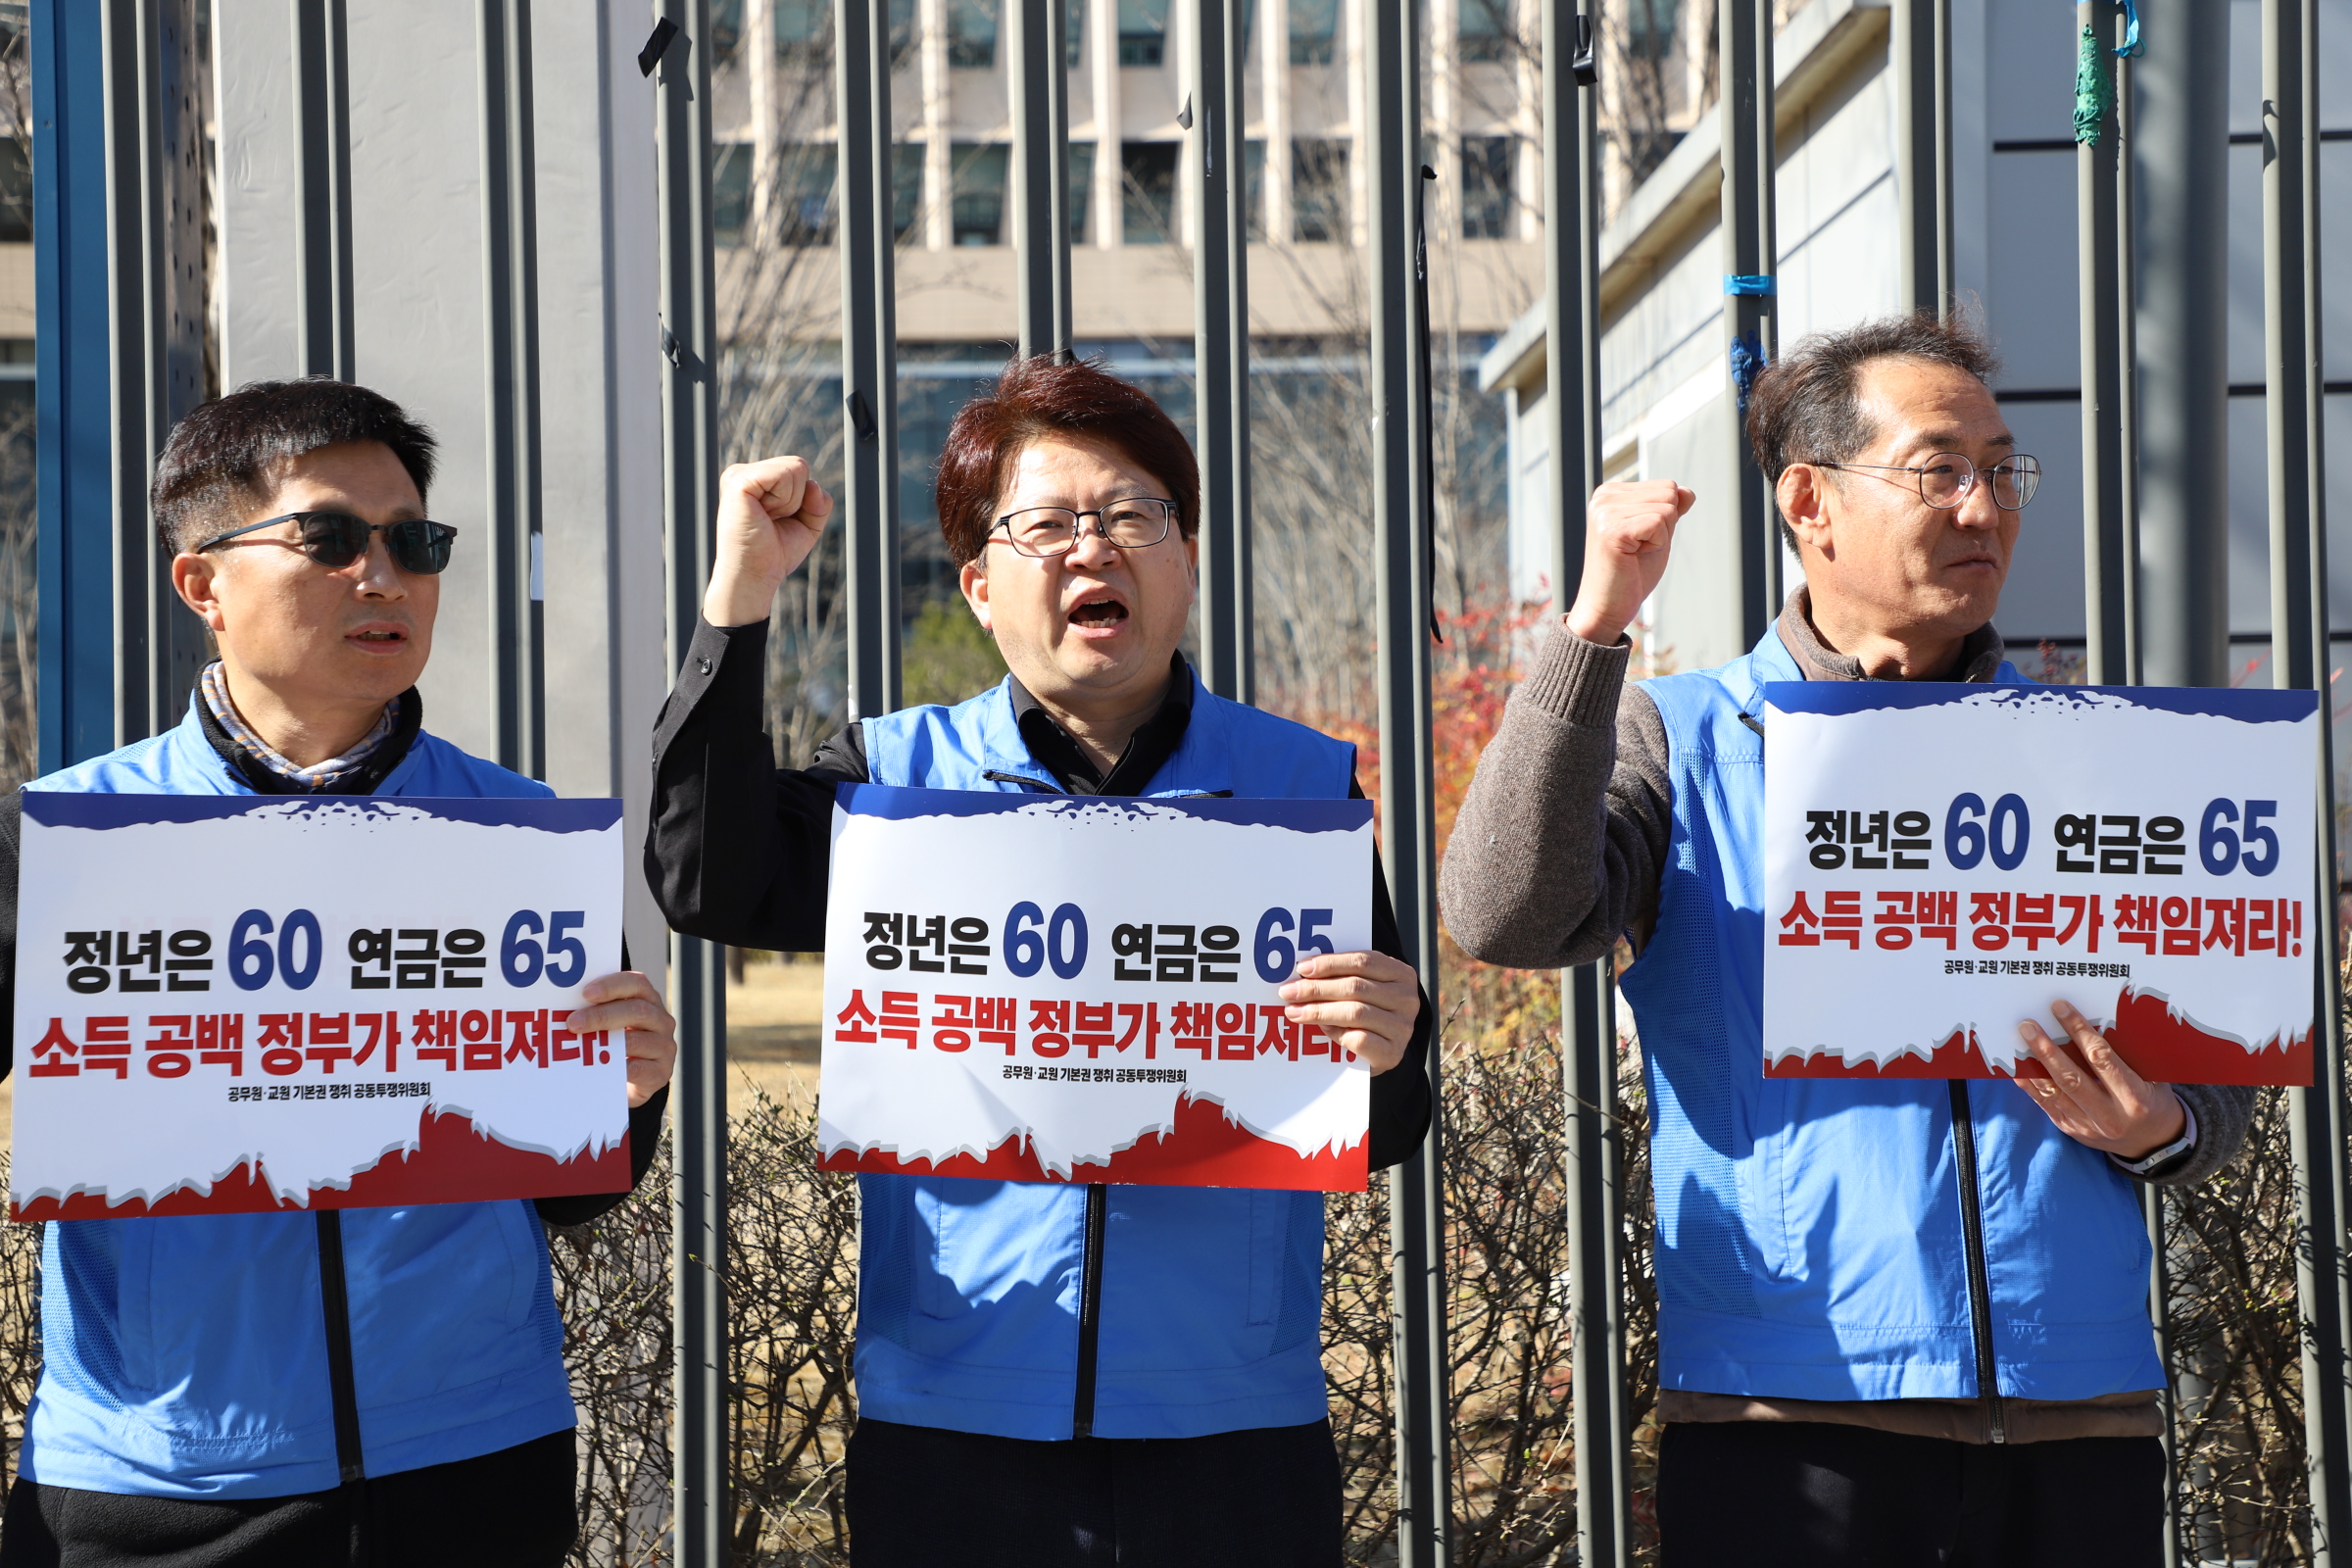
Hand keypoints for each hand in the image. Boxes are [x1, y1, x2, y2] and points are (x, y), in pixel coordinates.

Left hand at [565, 971, 679, 1109]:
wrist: (629, 1083)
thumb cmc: (613, 1046)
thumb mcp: (608, 1025)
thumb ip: (595, 1012)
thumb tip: (559, 1007)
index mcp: (648, 1001)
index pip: (637, 983)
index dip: (612, 985)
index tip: (586, 992)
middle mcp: (661, 1021)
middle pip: (636, 1010)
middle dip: (602, 1015)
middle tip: (573, 1022)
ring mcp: (664, 1047)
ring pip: (637, 1039)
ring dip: (606, 1041)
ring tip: (579, 1045)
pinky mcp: (661, 1072)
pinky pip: (639, 1069)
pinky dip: (617, 1067)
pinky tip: (599, 1066)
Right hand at [702, 456, 834, 627]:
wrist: (755, 575)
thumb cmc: (775, 553)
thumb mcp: (808, 524)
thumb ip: (819, 501)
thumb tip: (813, 484)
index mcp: (757, 479)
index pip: (798, 469)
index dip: (803, 499)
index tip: (778, 521)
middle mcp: (745, 472)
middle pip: (799, 465)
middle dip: (798, 499)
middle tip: (772, 521)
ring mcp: (738, 474)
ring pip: (795, 468)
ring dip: (791, 502)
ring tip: (767, 519)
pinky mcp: (738, 481)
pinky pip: (783, 475)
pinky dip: (784, 500)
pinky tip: (763, 514)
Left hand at [1277, 950, 1420, 1075]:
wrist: (1382, 1054)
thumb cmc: (1366, 1014)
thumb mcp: (1362, 990)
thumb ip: (1342, 978)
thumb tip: (1303, 974)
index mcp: (1401, 974)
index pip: (1363, 961)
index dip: (1330, 963)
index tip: (1302, 968)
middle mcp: (1407, 999)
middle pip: (1356, 987)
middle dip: (1317, 988)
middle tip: (1289, 992)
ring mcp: (1403, 1028)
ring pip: (1356, 1012)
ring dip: (1319, 1011)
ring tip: (1295, 1012)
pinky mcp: (1393, 1053)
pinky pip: (1360, 1039)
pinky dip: (1337, 1033)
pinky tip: (1321, 1030)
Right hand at [1563, 479, 1694, 646]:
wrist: (1607, 608)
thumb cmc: (1630, 574)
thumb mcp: (1657, 534)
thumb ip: (1670, 510)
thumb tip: (1687, 492)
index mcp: (1611, 493)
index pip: (1666, 487)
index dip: (1665, 518)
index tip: (1639, 539)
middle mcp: (1604, 498)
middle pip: (1668, 493)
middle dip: (1665, 526)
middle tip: (1637, 549)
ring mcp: (1605, 512)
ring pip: (1667, 508)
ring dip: (1660, 537)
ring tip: (1633, 553)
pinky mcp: (1612, 530)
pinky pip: (1660, 523)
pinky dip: (1656, 545)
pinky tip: (1633, 556)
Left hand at [2013, 999, 2185, 1159]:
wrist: (2153, 1142)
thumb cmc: (2152, 1100)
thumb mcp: (2152, 1078)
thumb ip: (2126, 1057)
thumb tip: (2094, 1021)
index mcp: (2134, 1097)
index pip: (2101, 1058)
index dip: (2079, 1031)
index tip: (2060, 1008)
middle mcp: (2110, 1115)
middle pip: (2071, 1077)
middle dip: (2046, 1049)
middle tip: (2027, 1025)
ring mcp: (2088, 1126)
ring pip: (2054, 1092)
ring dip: (2033, 1065)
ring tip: (2018, 1041)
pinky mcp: (2072, 1130)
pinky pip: (2046, 1105)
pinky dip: (2030, 1086)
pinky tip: (2018, 1069)